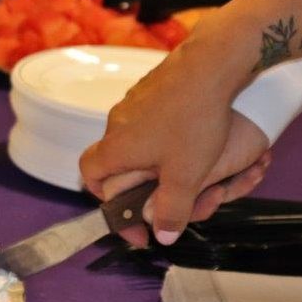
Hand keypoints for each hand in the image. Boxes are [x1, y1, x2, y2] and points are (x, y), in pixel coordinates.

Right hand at [80, 35, 267, 245]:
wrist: (211, 64)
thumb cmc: (194, 121)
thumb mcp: (186, 176)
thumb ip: (172, 209)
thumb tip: (164, 237)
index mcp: (116, 147)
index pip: (90, 176)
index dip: (104, 199)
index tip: (132, 218)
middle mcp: (117, 122)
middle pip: (114, 159)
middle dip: (135, 181)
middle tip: (160, 194)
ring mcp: (134, 101)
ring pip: (134, 138)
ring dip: (152, 158)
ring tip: (180, 167)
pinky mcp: (153, 87)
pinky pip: (150, 119)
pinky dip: (164, 135)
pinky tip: (190, 137)